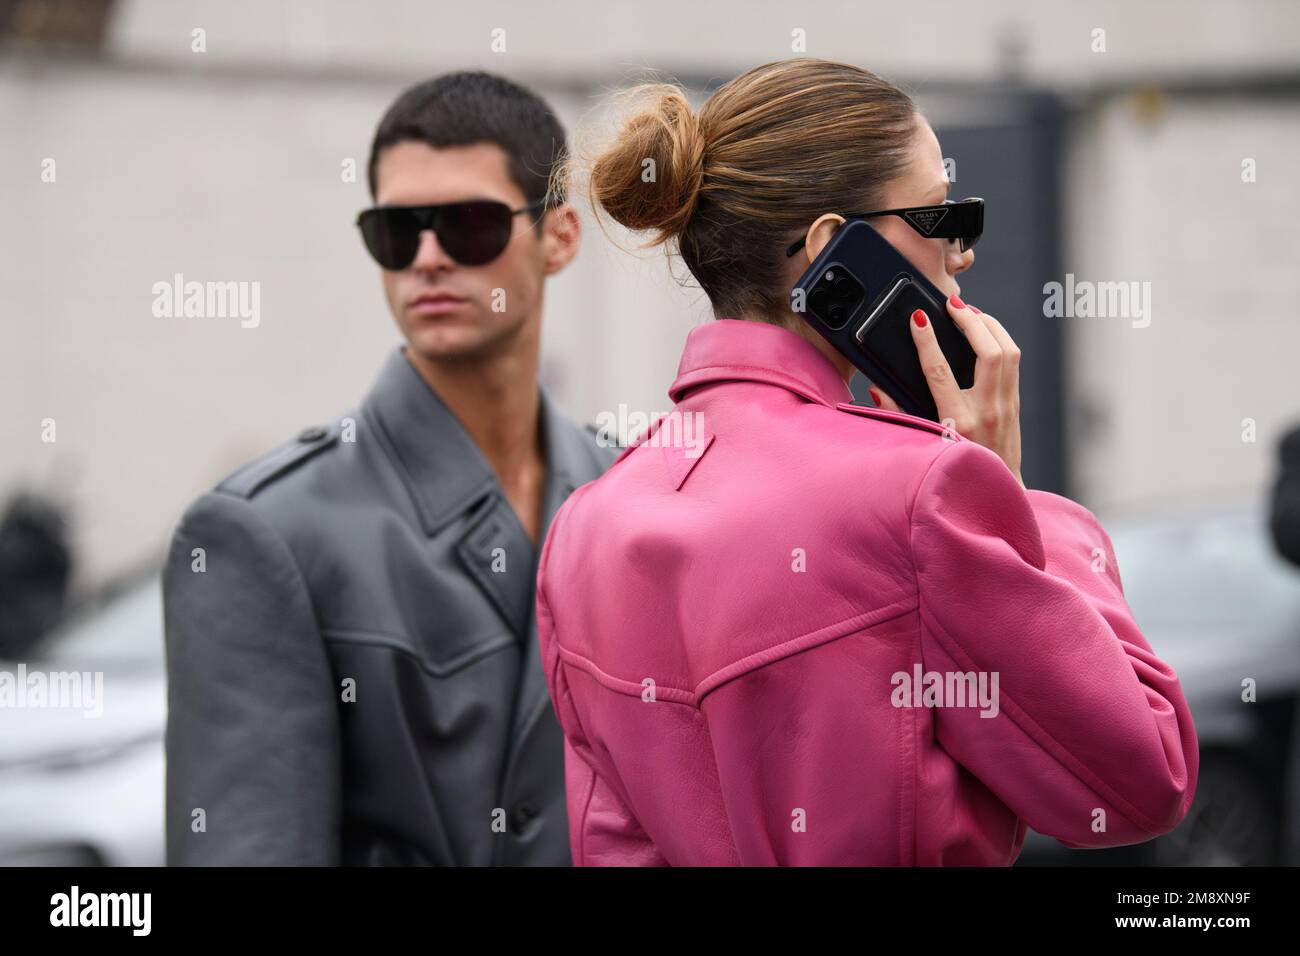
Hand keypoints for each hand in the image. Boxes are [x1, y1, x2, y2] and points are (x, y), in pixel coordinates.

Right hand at [868, 294, 1024, 488]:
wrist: (996, 489)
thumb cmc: (953, 467)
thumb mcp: (921, 444)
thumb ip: (898, 416)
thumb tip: (878, 390)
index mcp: (957, 421)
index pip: (939, 371)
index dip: (927, 341)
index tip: (919, 319)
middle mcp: (986, 410)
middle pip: (988, 351)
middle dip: (971, 321)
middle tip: (952, 304)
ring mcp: (1005, 406)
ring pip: (1008, 350)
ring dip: (989, 325)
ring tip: (970, 312)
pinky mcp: (1015, 403)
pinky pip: (1012, 360)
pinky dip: (999, 338)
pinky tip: (984, 331)